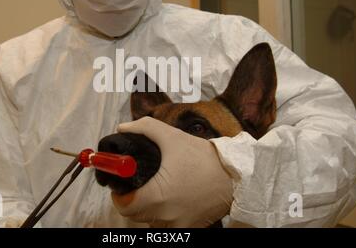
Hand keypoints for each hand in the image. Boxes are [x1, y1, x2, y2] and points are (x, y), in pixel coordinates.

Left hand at [112, 117, 233, 227]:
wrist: (236, 176)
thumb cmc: (203, 157)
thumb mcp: (172, 136)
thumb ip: (145, 128)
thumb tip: (123, 127)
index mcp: (158, 197)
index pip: (124, 206)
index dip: (119, 194)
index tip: (123, 183)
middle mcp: (166, 217)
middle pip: (135, 214)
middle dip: (132, 199)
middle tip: (137, 183)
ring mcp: (179, 225)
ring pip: (150, 220)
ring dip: (147, 207)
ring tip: (156, 187)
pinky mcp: (191, 228)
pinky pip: (167, 225)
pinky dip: (163, 214)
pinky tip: (170, 198)